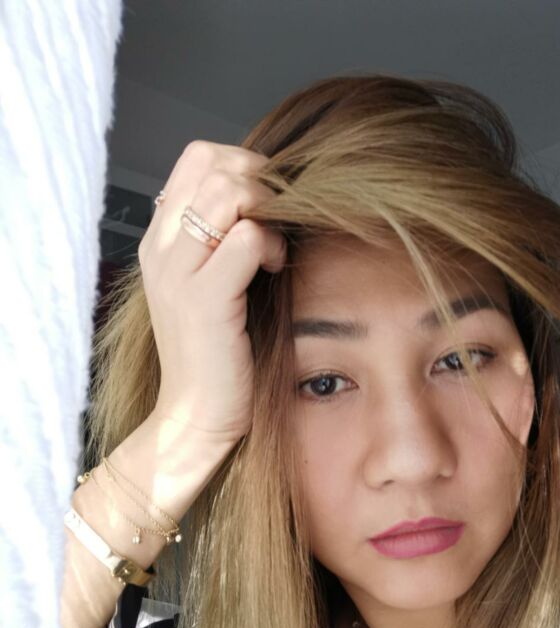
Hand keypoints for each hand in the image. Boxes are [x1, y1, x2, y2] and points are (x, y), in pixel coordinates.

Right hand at [137, 141, 286, 444]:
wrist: (196, 414)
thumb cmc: (214, 352)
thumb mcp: (209, 285)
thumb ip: (221, 240)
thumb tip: (266, 200)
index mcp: (159, 240)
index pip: (197, 158)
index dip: (242, 163)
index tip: (267, 201)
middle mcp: (161, 248)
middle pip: (214, 165)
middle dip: (262, 183)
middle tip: (278, 223)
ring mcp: (178, 272)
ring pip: (228, 192)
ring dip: (267, 211)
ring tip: (273, 250)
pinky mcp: (204, 299)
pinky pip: (245, 237)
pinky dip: (271, 245)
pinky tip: (274, 269)